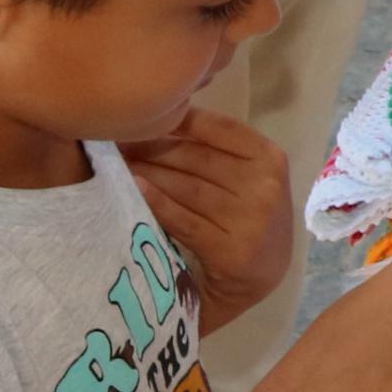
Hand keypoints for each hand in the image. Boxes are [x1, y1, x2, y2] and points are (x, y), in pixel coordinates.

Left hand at [121, 109, 292, 324]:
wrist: (263, 274)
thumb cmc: (248, 214)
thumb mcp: (249, 175)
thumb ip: (219, 149)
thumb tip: (164, 116)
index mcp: (270, 158)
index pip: (221, 129)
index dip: (181, 120)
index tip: (147, 116)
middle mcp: (264, 185)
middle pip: (198, 158)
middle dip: (154, 147)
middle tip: (120, 142)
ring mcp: (248, 219)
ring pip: (187, 187)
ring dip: (149, 173)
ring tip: (120, 164)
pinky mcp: (228, 250)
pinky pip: (183, 220)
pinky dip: (156, 203)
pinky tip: (135, 190)